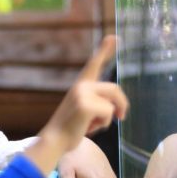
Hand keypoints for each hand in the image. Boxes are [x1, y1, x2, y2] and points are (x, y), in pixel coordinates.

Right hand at [35, 37, 128, 172]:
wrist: (55, 140)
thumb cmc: (71, 129)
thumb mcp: (85, 110)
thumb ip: (98, 102)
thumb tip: (118, 108)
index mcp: (81, 84)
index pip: (94, 64)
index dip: (105, 50)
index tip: (115, 37)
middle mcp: (81, 85)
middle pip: (114, 88)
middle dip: (122, 104)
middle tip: (122, 117)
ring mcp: (82, 93)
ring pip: (113, 102)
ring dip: (110, 117)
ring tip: (93, 125)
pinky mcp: (85, 105)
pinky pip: (108, 113)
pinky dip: (103, 124)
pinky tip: (88, 128)